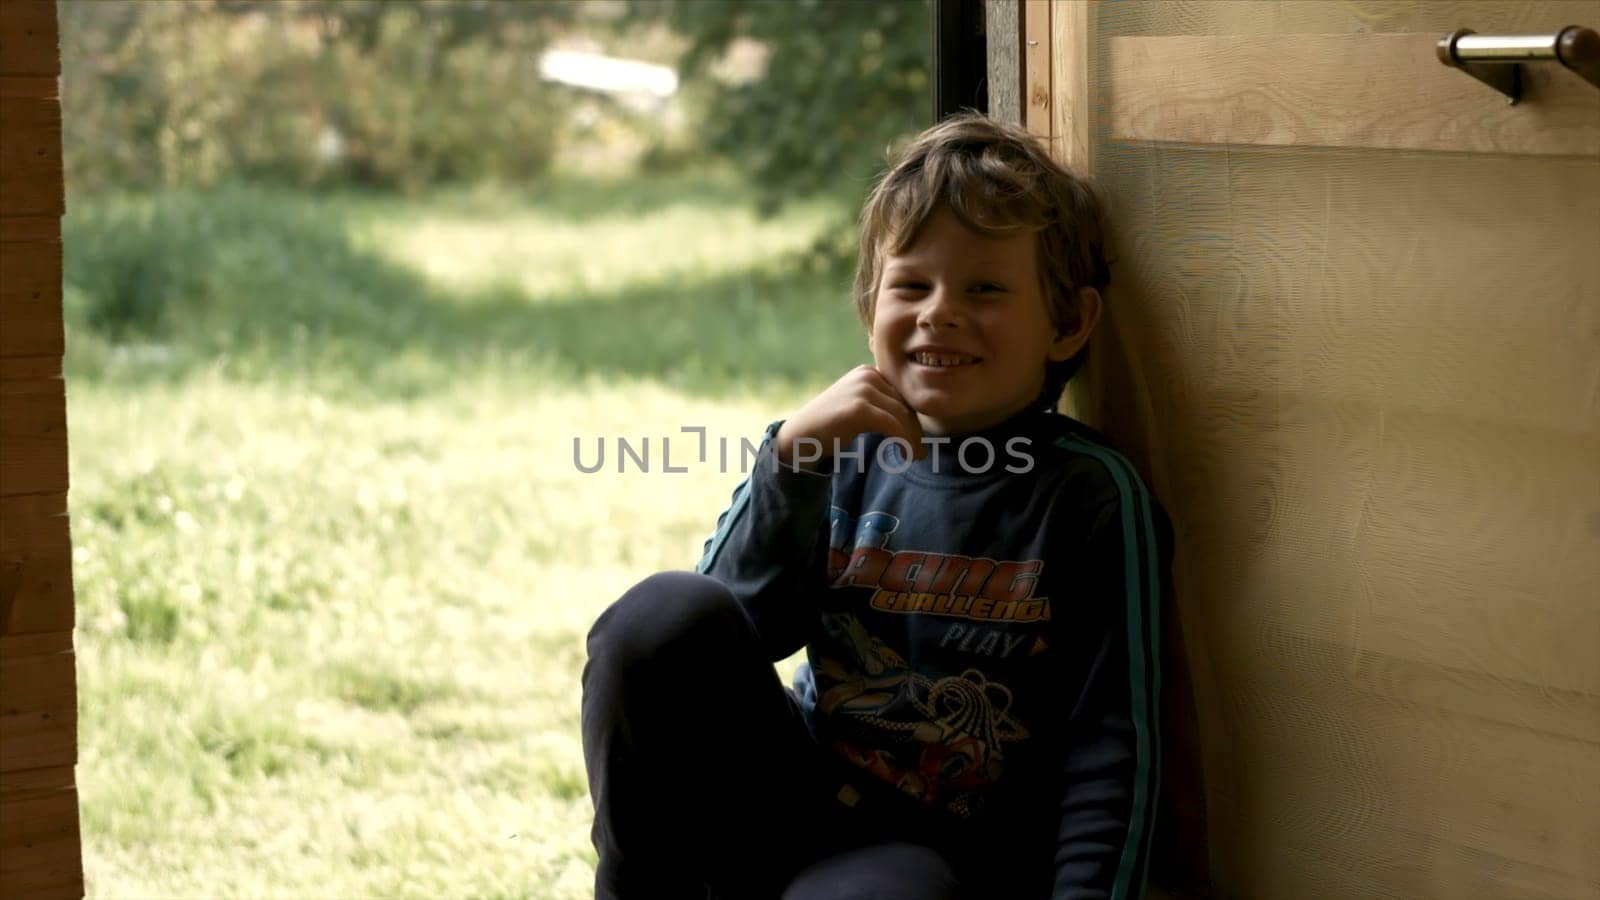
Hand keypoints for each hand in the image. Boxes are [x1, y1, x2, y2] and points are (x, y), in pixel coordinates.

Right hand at [774, 365, 924, 470]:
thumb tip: (917, 421)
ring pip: (903, 415)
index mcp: (868, 372)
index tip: (917, 441)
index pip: (902, 395)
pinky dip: (904, 442)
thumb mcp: (858, 407)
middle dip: (915, 430)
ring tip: (915, 456)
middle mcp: (867, 375)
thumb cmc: (830, 428)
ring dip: (913, 439)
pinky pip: (893, 425)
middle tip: (919, 453)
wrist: (799, 437)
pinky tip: (905, 456)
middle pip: (905, 404)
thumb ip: (881, 405)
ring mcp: (862, 389)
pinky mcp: (859, 407)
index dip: (913, 420)